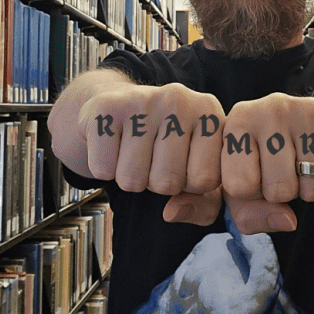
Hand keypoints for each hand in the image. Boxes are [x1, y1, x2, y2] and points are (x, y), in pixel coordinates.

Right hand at [76, 81, 226, 203]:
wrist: (118, 110)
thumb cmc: (165, 147)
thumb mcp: (196, 174)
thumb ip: (203, 205)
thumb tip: (173, 213)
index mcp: (210, 114)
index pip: (206, 179)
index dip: (190, 185)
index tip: (183, 166)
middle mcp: (180, 100)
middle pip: (168, 182)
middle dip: (157, 184)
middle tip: (153, 160)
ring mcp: (142, 100)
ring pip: (132, 180)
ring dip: (130, 179)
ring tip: (134, 153)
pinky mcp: (106, 108)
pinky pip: (103, 170)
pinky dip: (104, 169)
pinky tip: (113, 147)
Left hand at [167, 93, 313, 233]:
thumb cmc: (276, 161)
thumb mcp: (244, 185)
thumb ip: (218, 209)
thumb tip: (190, 215)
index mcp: (235, 122)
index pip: (239, 187)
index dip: (252, 195)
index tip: (256, 177)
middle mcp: (268, 107)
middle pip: (279, 191)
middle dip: (286, 195)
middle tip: (287, 172)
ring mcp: (306, 109)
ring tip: (309, 166)